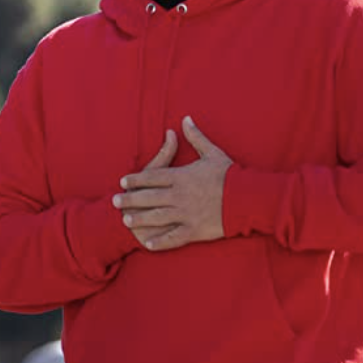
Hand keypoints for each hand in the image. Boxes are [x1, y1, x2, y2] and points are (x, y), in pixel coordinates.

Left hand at [113, 116, 233, 250]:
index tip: (123, 182)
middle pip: (149, 197)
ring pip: (156, 217)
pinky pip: (173, 237)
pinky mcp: (194, 230)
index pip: (152, 177)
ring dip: (139, 219)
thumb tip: (184, 119)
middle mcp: (179, 196)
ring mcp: (185, 214)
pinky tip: (147, 244)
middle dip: (130, 199)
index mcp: (181, 177)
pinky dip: (160, 241)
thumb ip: (196, 137)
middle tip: (114, 201)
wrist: (248, 198)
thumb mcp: (213, 153)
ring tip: (125, 220)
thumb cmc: (230, 175)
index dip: (136, 180)